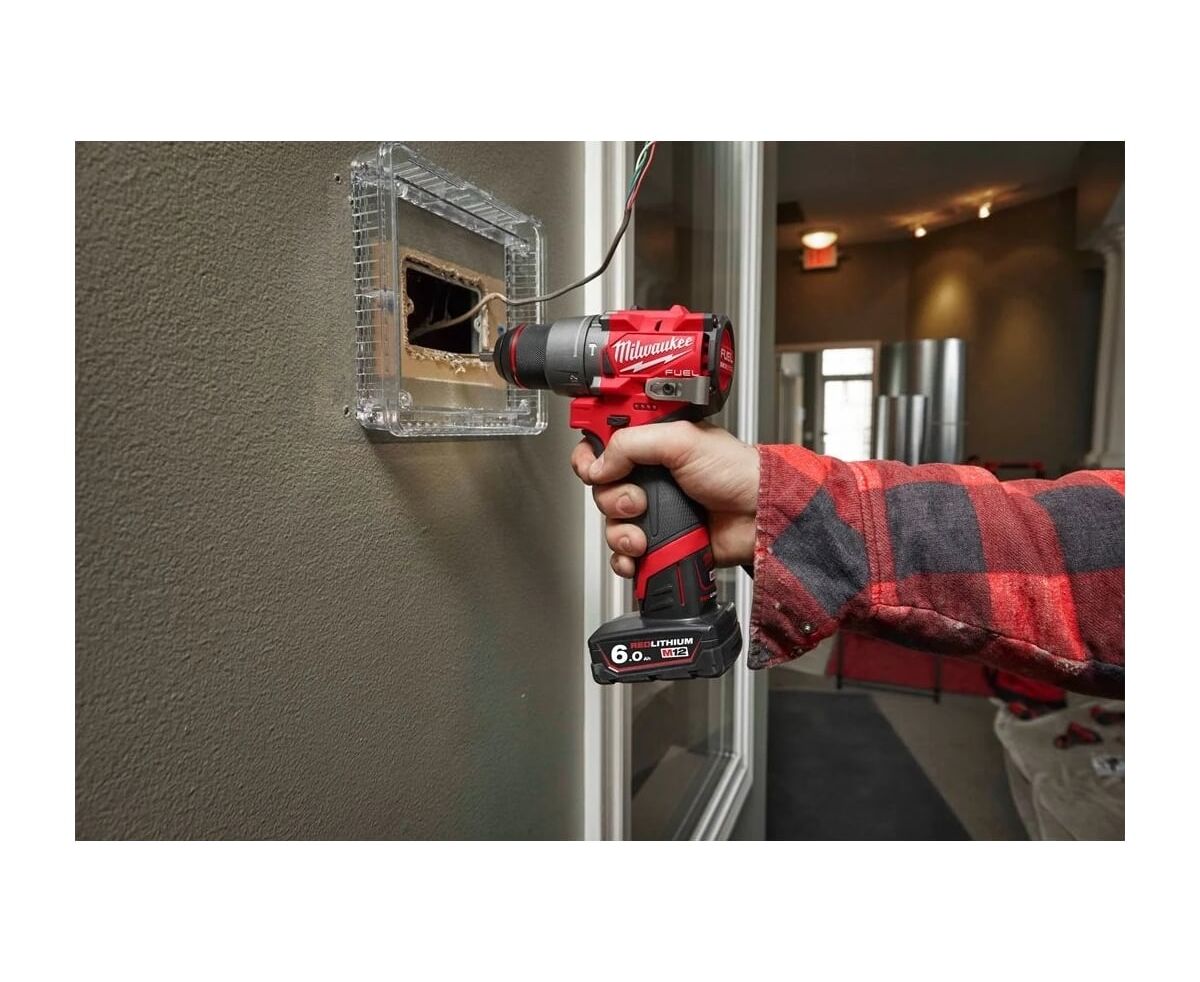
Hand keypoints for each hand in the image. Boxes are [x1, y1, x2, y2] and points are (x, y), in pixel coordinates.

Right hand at [570, 421, 758, 578]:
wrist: (759, 516)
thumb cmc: (736, 472)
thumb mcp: (682, 439)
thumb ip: (632, 444)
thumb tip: (599, 464)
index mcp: (652, 445)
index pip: (603, 445)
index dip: (590, 457)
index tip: (592, 468)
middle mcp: (650, 477)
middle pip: (602, 489)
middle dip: (612, 499)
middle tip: (638, 501)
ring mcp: (655, 511)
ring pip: (611, 524)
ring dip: (620, 532)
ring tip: (643, 534)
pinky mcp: (661, 542)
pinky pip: (625, 554)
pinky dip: (626, 558)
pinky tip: (639, 555)